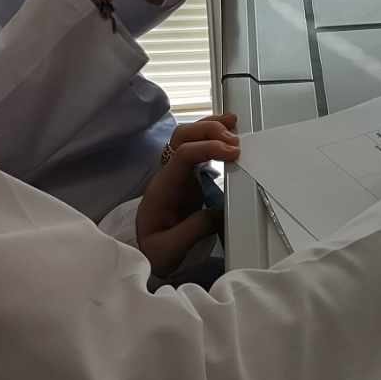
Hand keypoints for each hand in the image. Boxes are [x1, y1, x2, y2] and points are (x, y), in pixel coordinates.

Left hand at [136, 115, 240, 277]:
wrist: (144, 255)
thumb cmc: (153, 252)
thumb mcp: (170, 250)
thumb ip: (194, 230)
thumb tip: (222, 211)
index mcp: (163, 188)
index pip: (182, 154)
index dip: (208, 148)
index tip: (233, 153)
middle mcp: (168, 175)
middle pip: (182, 136)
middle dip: (209, 130)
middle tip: (236, 142)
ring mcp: (176, 175)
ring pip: (187, 137)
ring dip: (209, 127)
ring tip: (234, 124)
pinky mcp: (186, 180)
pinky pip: (196, 149)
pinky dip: (211, 138)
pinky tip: (227, 138)